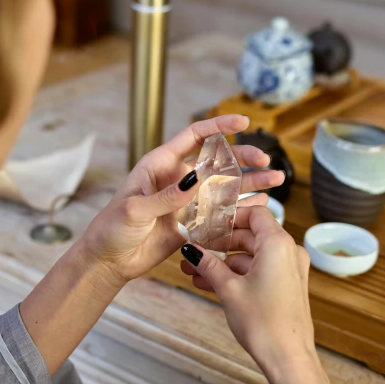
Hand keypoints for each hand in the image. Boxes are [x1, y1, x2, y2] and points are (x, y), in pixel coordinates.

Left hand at [83, 115, 284, 285]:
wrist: (108, 261)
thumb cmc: (111, 229)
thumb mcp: (135, 210)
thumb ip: (166, 196)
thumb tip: (197, 178)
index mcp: (161, 165)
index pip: (194, 137)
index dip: (219, 127)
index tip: (243, 122)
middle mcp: (178, 179)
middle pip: (217, 161)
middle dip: (243, 157)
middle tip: (266, 160)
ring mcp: (187, 202)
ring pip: (225, 187)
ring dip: (250, 183)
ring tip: (276, 179)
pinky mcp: (193, 224)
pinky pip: (222, 214)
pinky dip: (242, 209)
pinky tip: (262, 204)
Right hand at [179, 205, 314, 367]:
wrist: (288, 358)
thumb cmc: (263, 323)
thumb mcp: (229, 290)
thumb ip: (209, 265)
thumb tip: (191, 250)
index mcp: (278, 244)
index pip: (254, 213)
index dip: (229, 216)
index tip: (207, 223)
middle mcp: (288, 252)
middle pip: (250, 234)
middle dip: (220, 243)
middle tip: (194, 249)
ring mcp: (289, 269)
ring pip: (251, 256)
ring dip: (224, 262)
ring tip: (193, 271)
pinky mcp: (286, 286)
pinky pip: (258, 270)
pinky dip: (237, 274)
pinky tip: (209, 283)